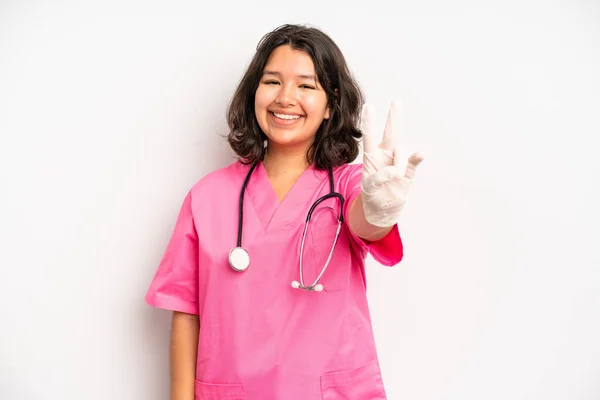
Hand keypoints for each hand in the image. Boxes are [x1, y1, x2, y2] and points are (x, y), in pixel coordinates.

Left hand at [360, 100, 423, 226]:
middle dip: (394, 119)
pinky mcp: (409, 169)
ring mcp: (398, 161)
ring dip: (399, 163)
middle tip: (397, 102)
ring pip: (402, 151)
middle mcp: (385, 155)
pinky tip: (422, 153)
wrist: (384, 208)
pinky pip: (415, 159)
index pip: (369, 136)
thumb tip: (395, 171)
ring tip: (396, 176)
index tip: (368, 106)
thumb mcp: (369, 187)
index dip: (369, 122)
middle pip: (390, 134)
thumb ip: (379, 177)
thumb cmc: (372, 195)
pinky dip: (418, 155)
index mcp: (371, 157)